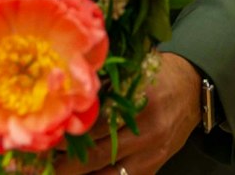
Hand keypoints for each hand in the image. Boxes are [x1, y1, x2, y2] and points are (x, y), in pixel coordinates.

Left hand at [54, 52, 204, 174]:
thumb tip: (64, 93)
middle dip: (67, 161)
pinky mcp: (154, 168)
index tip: (46, 134)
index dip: (69, 133)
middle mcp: (148, 132)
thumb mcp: (134, 70)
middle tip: (41, 161)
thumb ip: (104, 83)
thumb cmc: (158, 74)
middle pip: (99, 154)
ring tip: (56, 171)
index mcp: (140, 102)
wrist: (193, 89)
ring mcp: (152, 155)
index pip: (97, 123)